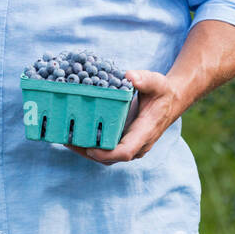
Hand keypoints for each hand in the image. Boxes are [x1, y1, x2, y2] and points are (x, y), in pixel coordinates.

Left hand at [66, 69, 185, 164]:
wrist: (170, 102)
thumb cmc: (162, 92)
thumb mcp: (156, 82)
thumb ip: (144, 79)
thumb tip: (129, 76)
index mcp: (145, 132)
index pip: (126, 151)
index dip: (107, 153)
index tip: (89, 148)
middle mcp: (138, 144)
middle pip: (111, 157)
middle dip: (87, 152)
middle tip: (66, 140)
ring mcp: (130, 145)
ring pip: (106, 156)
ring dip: (85, 150)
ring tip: (64, 138)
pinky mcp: (124, 142)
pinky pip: (106, 149)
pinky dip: (89, 145)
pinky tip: (73, 135)